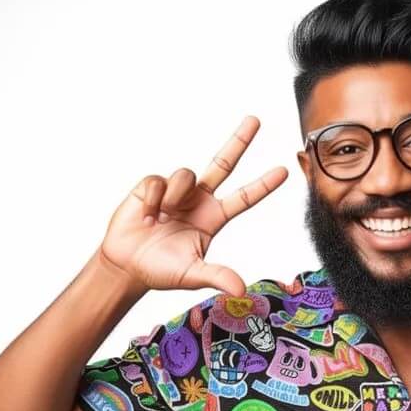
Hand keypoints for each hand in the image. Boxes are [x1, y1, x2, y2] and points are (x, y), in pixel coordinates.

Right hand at [99, 115, 287, 297]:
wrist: (127, 265)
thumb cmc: (162, 271)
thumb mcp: (193, 275)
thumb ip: (216, 276)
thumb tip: (241, 290)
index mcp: (214, 218)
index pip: (245, 198)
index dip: (263, 185)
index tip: (284, 171)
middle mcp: (199, 200)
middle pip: (224, 163)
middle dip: (239, 141)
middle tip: (256, 120)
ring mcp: (176, 191)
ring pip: (186, 174)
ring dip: (175, 196)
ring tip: (162, 217)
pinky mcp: (152, 185)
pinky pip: (158, 180)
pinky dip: (153, 199)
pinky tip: (147, 214)